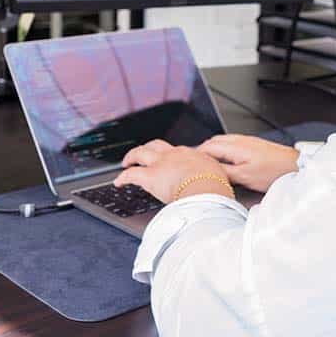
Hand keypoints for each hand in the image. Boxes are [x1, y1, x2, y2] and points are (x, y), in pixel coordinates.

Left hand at [115, 139, 235, 203]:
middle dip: (147, 148)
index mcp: (191, 155)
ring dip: (131, 157)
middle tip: (142, 153)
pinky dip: (122, 177)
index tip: (167, 161)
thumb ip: (211, 177)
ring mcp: (161, 164)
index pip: (176, 152)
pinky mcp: (150, 177)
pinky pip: (131, 175)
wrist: (208, 191)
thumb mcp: (217, 177)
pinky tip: (118, 182)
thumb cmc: (215, 188)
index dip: (169, 156)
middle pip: (156, 145)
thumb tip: (215, 185)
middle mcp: (174, 155)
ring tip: (126, 162)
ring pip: (140, 153)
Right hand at [198, 134, 298, 192]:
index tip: (187, 163)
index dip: (195, 155)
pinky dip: (222, 150)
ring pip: (221, 141)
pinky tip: (224, 160)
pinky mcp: (252, 144)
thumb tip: (209, 170)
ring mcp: (246, 141)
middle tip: (194, 163)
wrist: (293, 166)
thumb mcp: (245, 176)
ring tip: (206, 163)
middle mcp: (239, 140)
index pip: (207, 147)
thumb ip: (225, 171)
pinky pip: (230, 143)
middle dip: (201, 151)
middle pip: (212, 142)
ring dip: (212, 150)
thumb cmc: (273, 172)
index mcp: (234, 146)